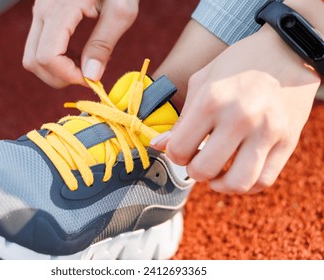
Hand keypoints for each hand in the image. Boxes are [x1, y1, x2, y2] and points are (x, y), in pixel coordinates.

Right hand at [23, 0, 138, 87]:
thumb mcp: (121, 11)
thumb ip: (103, 44)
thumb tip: (91, 76)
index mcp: (61, 8)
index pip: (48, 56)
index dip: (69, 76)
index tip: (92, 79)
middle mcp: (43, 10)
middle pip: (34, 61)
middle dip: (60, 78)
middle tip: (87, 77)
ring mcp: (39, 12)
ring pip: (31, 57)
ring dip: (55, 72)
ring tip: (82, 67)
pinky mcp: (42, 16)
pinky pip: (37, 48)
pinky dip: (54, 61)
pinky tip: (76, 57)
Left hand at [151, 26, 320, 193]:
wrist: (288, 52)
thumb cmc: (238, 65)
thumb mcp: (202, 82)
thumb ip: (180, 119)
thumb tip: (158, 146)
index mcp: (211, 100)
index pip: (178, 150)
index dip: (175, 154)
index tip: (182, 148)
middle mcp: (239, 117)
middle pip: (203, 170)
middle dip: (194, 170)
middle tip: (198, 159)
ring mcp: (267, 131)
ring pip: (237, 183)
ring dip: (220, 184)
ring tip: (217, 172)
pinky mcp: (288, 141)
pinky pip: (263, 181)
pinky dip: (245, 185)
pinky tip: (237, 172)